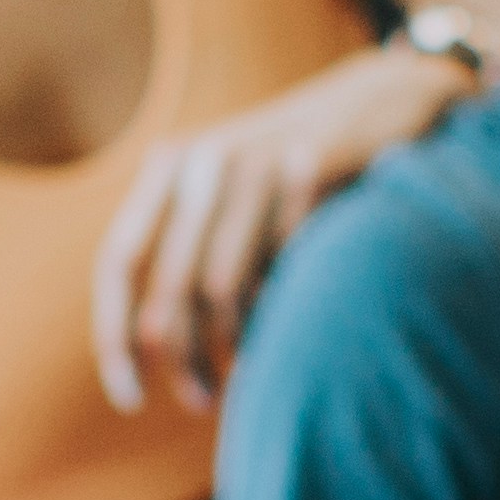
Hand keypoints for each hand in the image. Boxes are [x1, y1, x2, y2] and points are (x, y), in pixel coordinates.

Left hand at [91, 41, 473, 416]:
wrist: (384, 98)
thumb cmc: (300, 171)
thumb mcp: (233, 192)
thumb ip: (191, 246)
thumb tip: (157, 348)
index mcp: (172, 166)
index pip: (119, 261)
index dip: (114, 335)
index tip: (129, 397)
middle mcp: (204, 159)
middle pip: (170, 287)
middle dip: (182, 358)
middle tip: (200, 401)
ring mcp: (259, 160)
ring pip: (223, 286)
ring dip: (234, 347)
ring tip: (247, 377)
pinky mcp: (313, 166)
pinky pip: (284, 264)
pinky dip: (285, 309)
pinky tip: (295, 325)